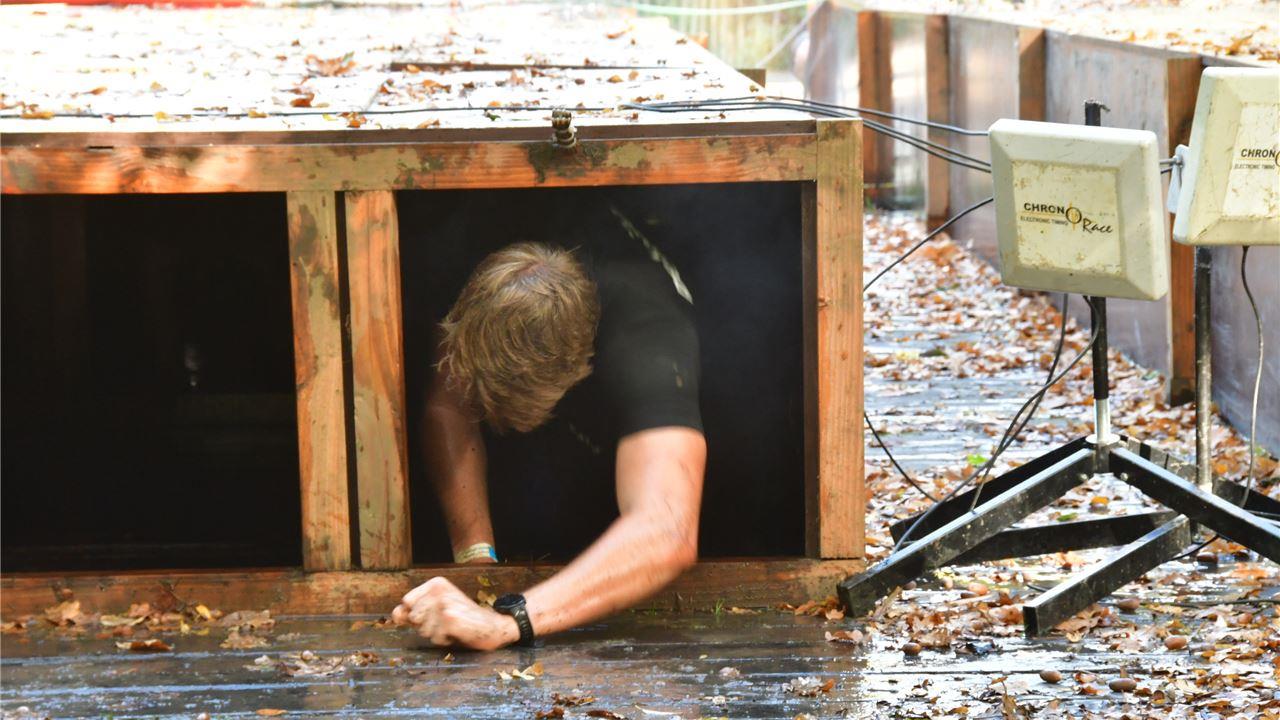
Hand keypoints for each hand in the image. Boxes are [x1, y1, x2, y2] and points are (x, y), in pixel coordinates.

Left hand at [390, 577, 518, 650]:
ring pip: (423, 630)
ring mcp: (444, 604)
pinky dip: (445, 640)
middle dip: (426, 625)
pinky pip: (435, 638)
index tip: (436, 614)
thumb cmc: (463, 618)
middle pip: (413, 617)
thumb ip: (413, 610)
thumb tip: (394, 615)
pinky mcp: (450, 619)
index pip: (407, 602)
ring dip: (436, 634)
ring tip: (453, 627)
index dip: (418, 614)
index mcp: (435, 583)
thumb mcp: (436, 609)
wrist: (493, 626)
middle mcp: (439, 590)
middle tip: (446, 621)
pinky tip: (458, 632)